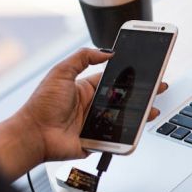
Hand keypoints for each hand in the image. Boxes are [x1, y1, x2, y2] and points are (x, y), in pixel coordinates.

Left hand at [18, 48, 167, 162]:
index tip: (145, 70)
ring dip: (140, 114)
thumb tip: (106, 51)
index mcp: (86, 89)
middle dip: (142, 94)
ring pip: (124, 118)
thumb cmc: (41, 105)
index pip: (114, 80)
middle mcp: (93, 106)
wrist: (33, 135)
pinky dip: (129, 135)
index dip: (130, 76)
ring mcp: (96, 124)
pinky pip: (117, 138)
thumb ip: (82, 57)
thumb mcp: (60, 72)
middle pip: (124, 99)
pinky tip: (139, 127)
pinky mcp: (97, 140)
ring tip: (153, 109)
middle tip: (158, 88)